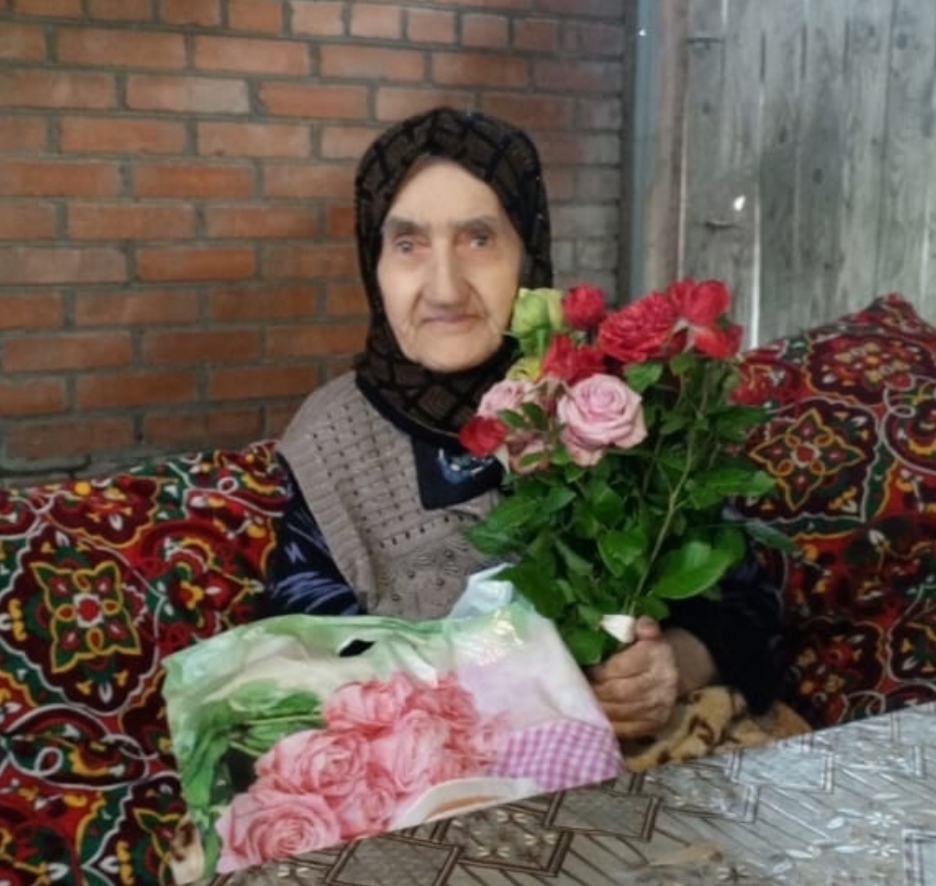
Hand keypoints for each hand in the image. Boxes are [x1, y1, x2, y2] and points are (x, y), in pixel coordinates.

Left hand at [585, 617, 678, 739]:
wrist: (673, 672)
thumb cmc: (649, 649)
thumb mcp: (648, 633)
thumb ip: (644, 627)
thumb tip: (641, 623)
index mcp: (657, 658)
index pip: (621, 667)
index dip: (598, 671)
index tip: (583, 669)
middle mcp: (660, 685)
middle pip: (618, 692)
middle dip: (594, 690)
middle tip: (573, 687)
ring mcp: (657, 709)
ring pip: (619, 712)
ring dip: (596, 708)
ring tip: (578, 701)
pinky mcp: (653, 726)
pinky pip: (626, 730)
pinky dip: (606, 725)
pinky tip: (592, 718)